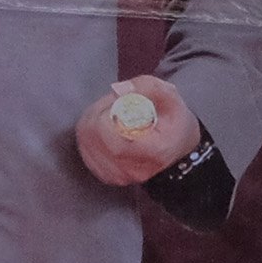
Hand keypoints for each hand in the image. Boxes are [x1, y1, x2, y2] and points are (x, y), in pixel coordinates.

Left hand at [74, 78, 200, 186]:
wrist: (177, 154)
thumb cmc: (174, 124)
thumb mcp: (171, 98)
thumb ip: (148, 86)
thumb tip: (118, 90)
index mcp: (155, 151)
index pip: (115, 137)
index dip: (109, 113)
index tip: (119, 102)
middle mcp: (134, 170)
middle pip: (95, 135)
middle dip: (99, 111)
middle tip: (114, 104)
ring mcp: (118, 176)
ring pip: (86, 140)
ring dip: (92, 120)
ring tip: (111, 115)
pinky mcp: (106, 176)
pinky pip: (84, 149)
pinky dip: (89, 134)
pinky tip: (104, 129)